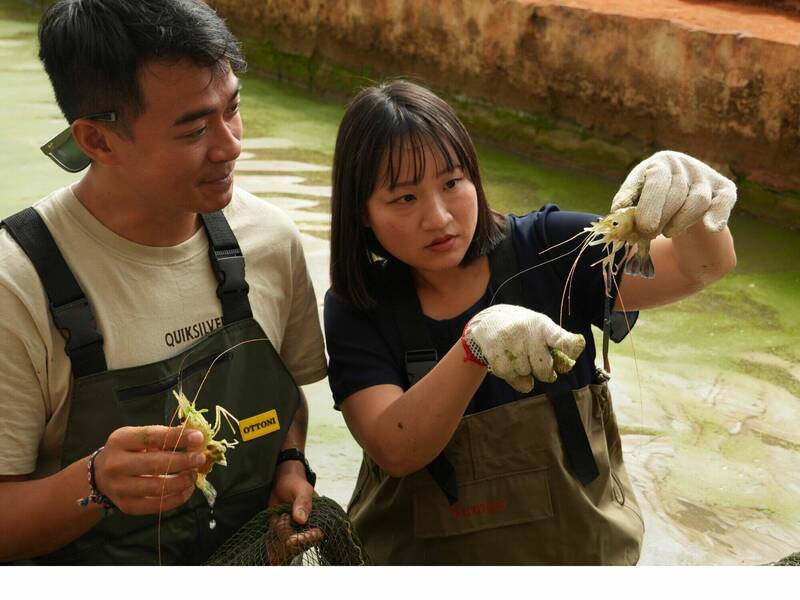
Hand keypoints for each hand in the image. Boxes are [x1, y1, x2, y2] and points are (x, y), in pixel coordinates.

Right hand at [93, 425, 205, 514]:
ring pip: (157, 487)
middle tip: (200, 458)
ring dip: (182, 481)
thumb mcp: (139, 437)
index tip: (198, 437)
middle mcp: (116, 464)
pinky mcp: (126, 506)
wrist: (100, 474)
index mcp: (120, 440)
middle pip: (155, 464)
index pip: (151, 437)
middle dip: (183, 461)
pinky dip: (177, 498)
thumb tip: (196, 438)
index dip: (177, 437)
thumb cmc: (128, 451)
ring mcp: (119, 487)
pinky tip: (188, 489)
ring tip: (194, 474)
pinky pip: (157, 505)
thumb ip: (164, 436)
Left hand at [266, 459, 322, 563]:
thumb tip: (301, 520)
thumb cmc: (295, 482)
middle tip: (282, 518)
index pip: (316, 535)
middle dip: (288, 535)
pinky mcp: (281, 531)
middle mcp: (306, 527)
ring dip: (279, 531)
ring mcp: (293, 530)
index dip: (305, 540)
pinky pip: (276, 540)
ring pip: (286, 542)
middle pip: (299, 543)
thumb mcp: (301, 489)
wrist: (280, 481)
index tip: (292, 540)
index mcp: (318, 518)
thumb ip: (302, 503)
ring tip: (278, 514)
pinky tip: (272, 522)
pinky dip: (272, 538)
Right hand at [462, 304, 585, 392]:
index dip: (571, 346)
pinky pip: (509, 376)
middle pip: (543, 368)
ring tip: (519, 359)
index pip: (560, 338)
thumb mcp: (540, 328)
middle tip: (538, 366)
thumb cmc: (523, 328)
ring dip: (524, 372)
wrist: (490, 320)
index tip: (577, 347)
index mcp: (542, 325)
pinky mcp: (495, 352)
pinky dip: (511, 376)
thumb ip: (553, 349)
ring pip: (525, 373)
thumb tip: (554, 372)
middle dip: (544, 372)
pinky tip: (510, 365)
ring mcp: (510, 341)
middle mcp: (527, 332)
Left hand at [611, 150, 736, 237]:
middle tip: (649, 234)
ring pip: (698, 200)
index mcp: (659, 163)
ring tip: (667, 232)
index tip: (644, 227)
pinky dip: (719, 214)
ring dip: (681, 221)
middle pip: (676, 193)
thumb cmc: (649, 193)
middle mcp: (684, 165)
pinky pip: (725, 201)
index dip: (650, 205)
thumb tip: (617, 210)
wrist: (677, 190)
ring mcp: (705, 176)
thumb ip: (626, 199)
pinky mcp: (724, 189)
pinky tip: (711, 228)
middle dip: (661, 218)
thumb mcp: (635, 192)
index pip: (657, 180)